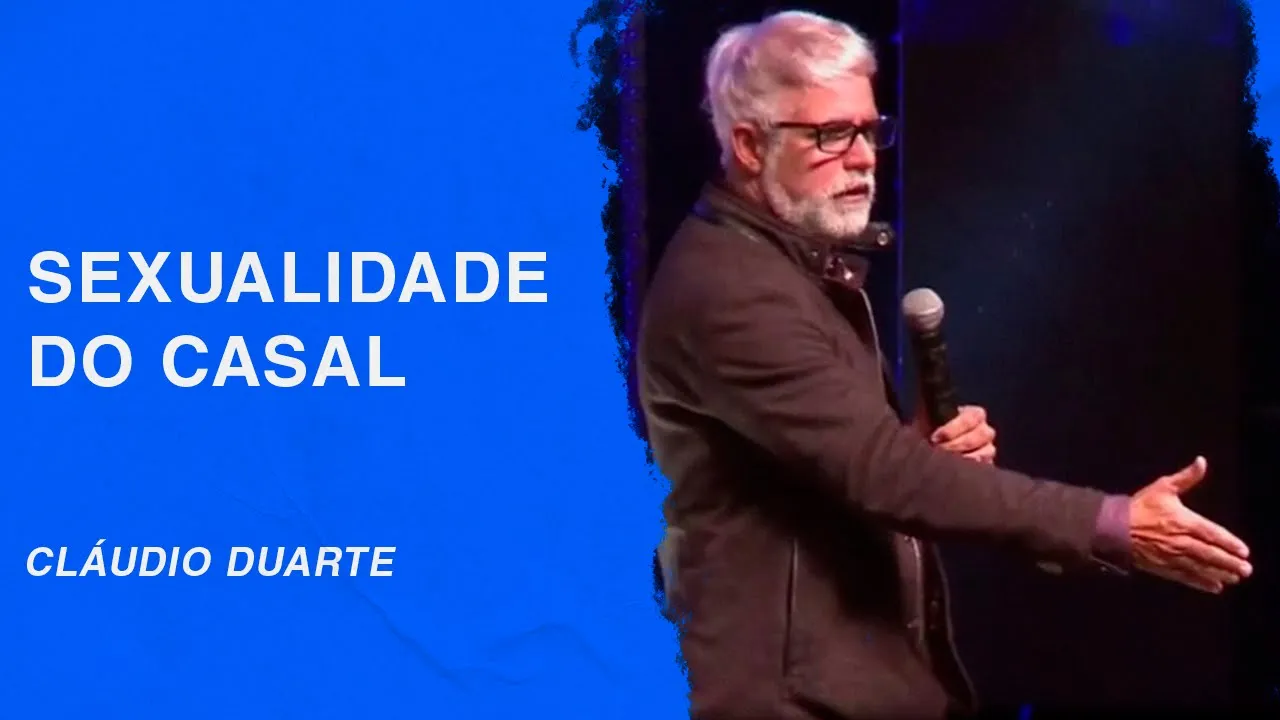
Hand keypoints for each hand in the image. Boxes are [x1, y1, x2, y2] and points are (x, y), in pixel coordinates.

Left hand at [927, 405, 996, 463]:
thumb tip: (925, 381)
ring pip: (987, 451)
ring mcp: (988, 448)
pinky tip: (956, 470)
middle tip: (939, 450)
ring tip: (947, 462)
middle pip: (983, 435)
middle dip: (958, 444)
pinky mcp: (986, 465)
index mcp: (973, 414)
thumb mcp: (927, 412)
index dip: (953, 428)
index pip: (972, 417)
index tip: (935, 436)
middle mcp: (984, 430)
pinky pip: (986, 466)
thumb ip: (928, 399)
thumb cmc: (928, 428)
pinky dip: (972, 468)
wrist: (927, 447)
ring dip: (966, 457)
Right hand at [1130, 456, 1251, 592]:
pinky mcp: (1163, 567)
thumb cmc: (1140, 506)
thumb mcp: (1163, 487)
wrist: (1114, 527)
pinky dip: (1201, 583)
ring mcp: (1172, 556)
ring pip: (1201, 567)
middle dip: (1229, 562)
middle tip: (1246, 569)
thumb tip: (1202, 462)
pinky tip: (1214, 587)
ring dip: (1220, 573)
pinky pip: (1186, 576)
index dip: (1229, 543)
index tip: (1244, 551)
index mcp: (1183, 521)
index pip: (1212, 533)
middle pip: (1210, 554)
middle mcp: (1181, 541)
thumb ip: (1186, 477)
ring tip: (1235, 578)